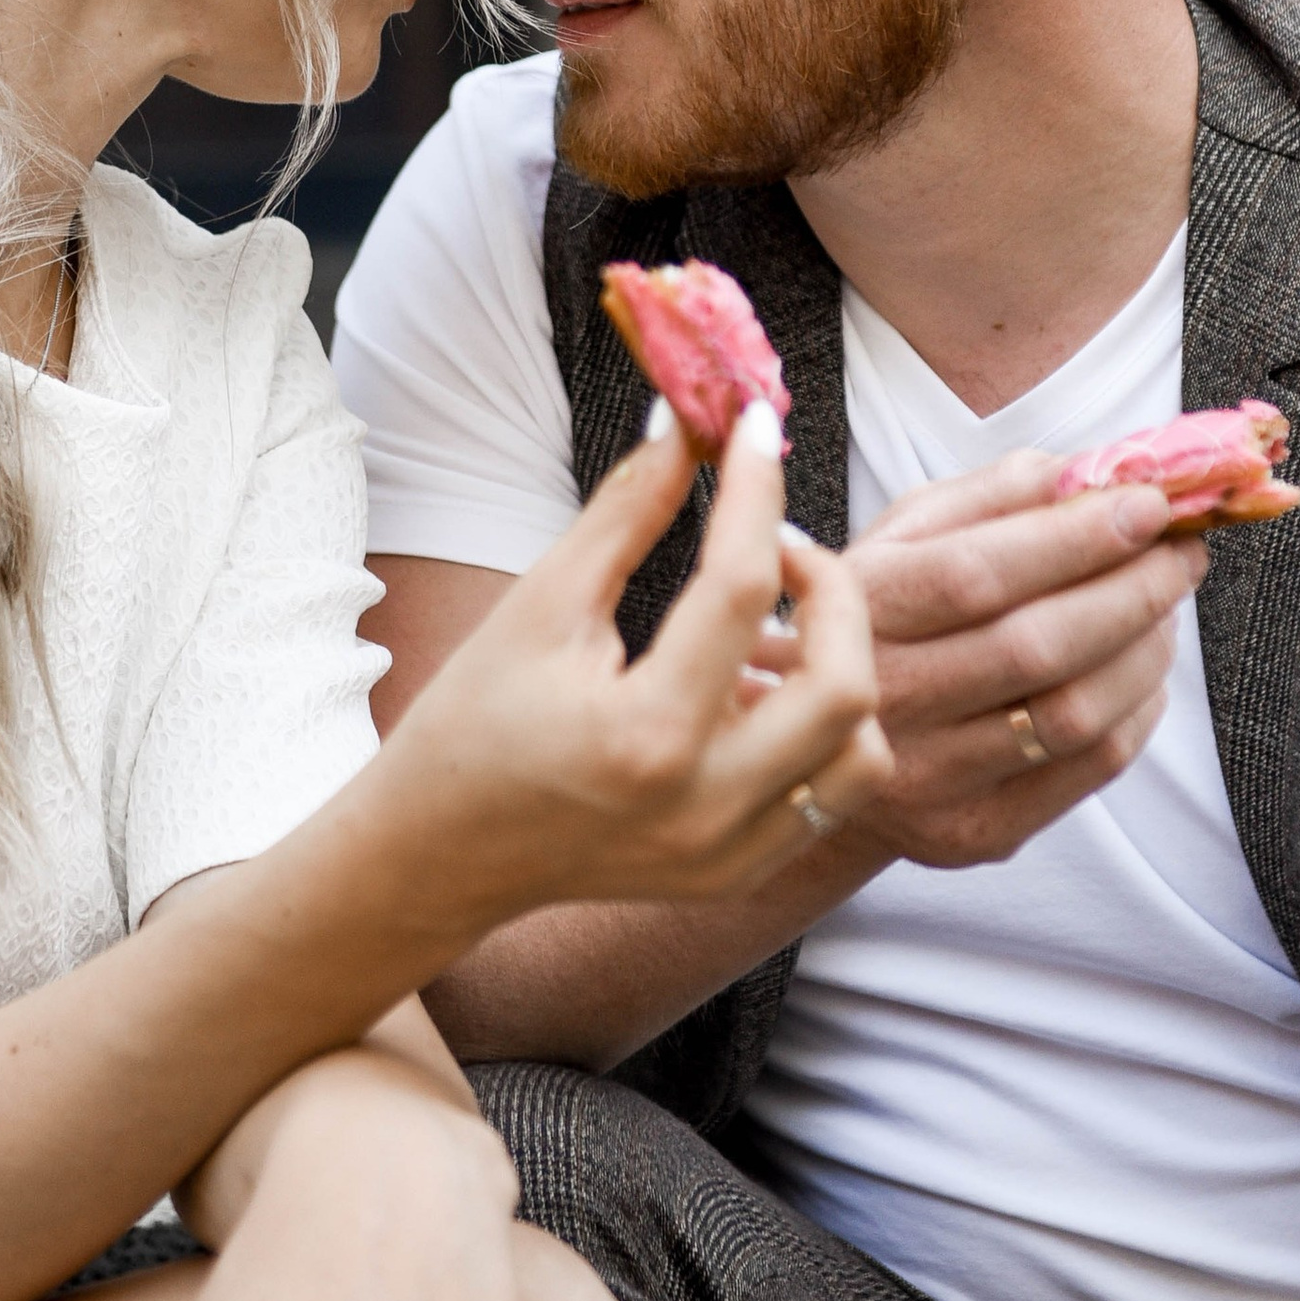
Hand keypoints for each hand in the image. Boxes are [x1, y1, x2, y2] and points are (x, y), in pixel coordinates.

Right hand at [383, 399, 888, 919]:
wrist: (438, 855)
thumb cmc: (472, 723)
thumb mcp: (539, 604)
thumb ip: (626, 512)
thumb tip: (685, 424)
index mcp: (644, 734)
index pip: (742, 588)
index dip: (756, 490)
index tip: (752, 429)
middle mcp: (703, 807)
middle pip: (845, 685)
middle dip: (832, 591)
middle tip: (780, 547)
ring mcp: (727, 854)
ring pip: (861, 753)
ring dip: (838, 670)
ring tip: (770, 630)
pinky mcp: (735, 875)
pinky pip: (828, 798)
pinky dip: (818, 733)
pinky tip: (755, 692)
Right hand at [780, 453, 1202, 869]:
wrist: (823, 747)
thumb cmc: (883, 616)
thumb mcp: (907, 533)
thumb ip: (995, 494)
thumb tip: (1099, 475)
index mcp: (858, 608)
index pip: (976, 575)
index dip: (1075, 539)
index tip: (1150, 505)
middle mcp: (883, 701)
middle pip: (1035, 648)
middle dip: (1133, 590)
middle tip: (1182, 550)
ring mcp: (926, 779)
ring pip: (1075, 715)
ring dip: (1146, 649)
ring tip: (1165, 604)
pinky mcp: (973, 832)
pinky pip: (1090, 769)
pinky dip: (1140, 708)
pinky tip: (1143, 668)